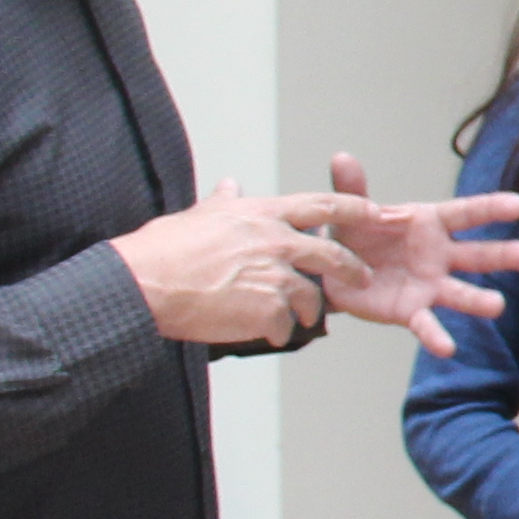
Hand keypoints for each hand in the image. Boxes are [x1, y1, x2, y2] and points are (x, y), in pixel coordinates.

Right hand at [115, 181, 357, 347]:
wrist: (144, 284)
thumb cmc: (163, 250)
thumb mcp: (199, 216)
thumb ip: (223, 202)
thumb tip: (231, 185)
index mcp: (262, 215)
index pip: (322, 205)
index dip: (353, 209)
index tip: (375, 212)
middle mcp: (276, 241)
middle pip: (332, 255)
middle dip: (351, 269)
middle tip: (361, 278)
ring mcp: (274, 276)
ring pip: (310, 297)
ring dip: (307, 310)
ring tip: (295, 317)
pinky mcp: (267, 309)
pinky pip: (284, 325)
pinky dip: (276, 331)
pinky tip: (262, 332)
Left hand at [280, 152, 518, 358]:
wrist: (332, 273)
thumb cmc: (353, 235)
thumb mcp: (351, 211)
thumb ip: (352, 187)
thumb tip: (342, 156)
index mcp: (429, 223)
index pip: (466, 214)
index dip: (491, 208)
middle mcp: (438, 255)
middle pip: (478, 254)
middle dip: (506, 255)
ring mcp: (429, 285)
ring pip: (461, 293)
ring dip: (480, 300)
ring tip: (497, 305)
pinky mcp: (412, 311)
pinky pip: (427, 324)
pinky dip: (436, 337)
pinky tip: (448, 348)